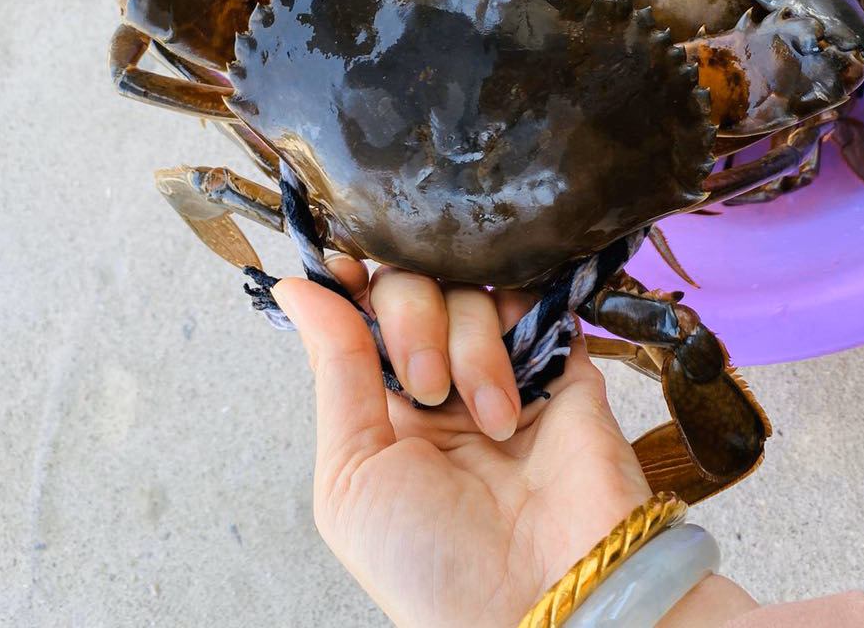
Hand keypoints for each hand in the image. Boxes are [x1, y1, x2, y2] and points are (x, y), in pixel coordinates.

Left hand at [275, 266, 654, 627]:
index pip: (362, 311)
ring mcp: (507, 367)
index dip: (352, 283)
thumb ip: (336, 370)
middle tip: (425, 388)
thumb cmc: (432, 564)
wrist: (541, 596)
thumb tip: (297, 286)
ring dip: (470, 349)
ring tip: (490, 423)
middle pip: (414, 286)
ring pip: (473, 291)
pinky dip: (522, 328)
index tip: (342, 268)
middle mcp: (443, 379)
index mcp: (384, 407)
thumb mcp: (352, 475)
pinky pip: (540, 302)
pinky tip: (518, 390)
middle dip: (411, 320)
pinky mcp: (566, 365)